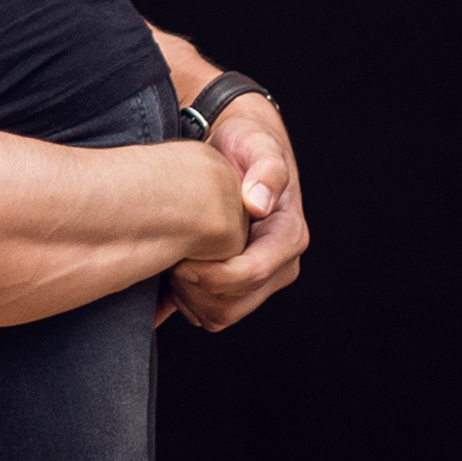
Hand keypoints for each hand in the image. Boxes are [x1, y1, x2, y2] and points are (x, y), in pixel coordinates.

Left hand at [139, 29, 303, 330]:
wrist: (233, 152)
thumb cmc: (247, 145)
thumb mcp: (256, 145)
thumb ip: (265, 171)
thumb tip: (259, 203)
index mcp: (289, 236)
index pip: (252, 274)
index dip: (214, 274)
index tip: (183, 259)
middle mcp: (280, 264)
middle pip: (235, 304)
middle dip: (197, 288)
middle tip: (172, 257)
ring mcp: (260, 280)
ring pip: (220, 315)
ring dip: (189, 297)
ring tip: (173, 260)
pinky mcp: (237, 289)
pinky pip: (208, 314)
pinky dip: (185, 302)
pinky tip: (172, 272)